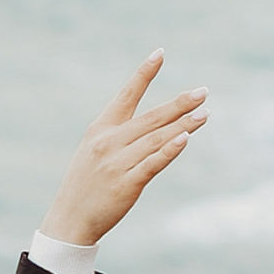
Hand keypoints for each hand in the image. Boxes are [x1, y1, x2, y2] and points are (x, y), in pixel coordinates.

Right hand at [42, 52, 207, 249]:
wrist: (70, 219)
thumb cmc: (85, 184)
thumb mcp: (94, 151)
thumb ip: (121, 136)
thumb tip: (157, 126)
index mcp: (100, 129)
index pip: (126, 95)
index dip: (143, 74)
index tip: (160, 53)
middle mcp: (109, 142)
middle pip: (151, 117)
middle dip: (179, 104)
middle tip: (203, 92)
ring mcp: (117, 163)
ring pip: (157, 138)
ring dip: (183, 125)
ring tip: (204, 114)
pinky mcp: (127, 184)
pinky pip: (153, 163)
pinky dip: (169, 150)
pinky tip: (184, 139)